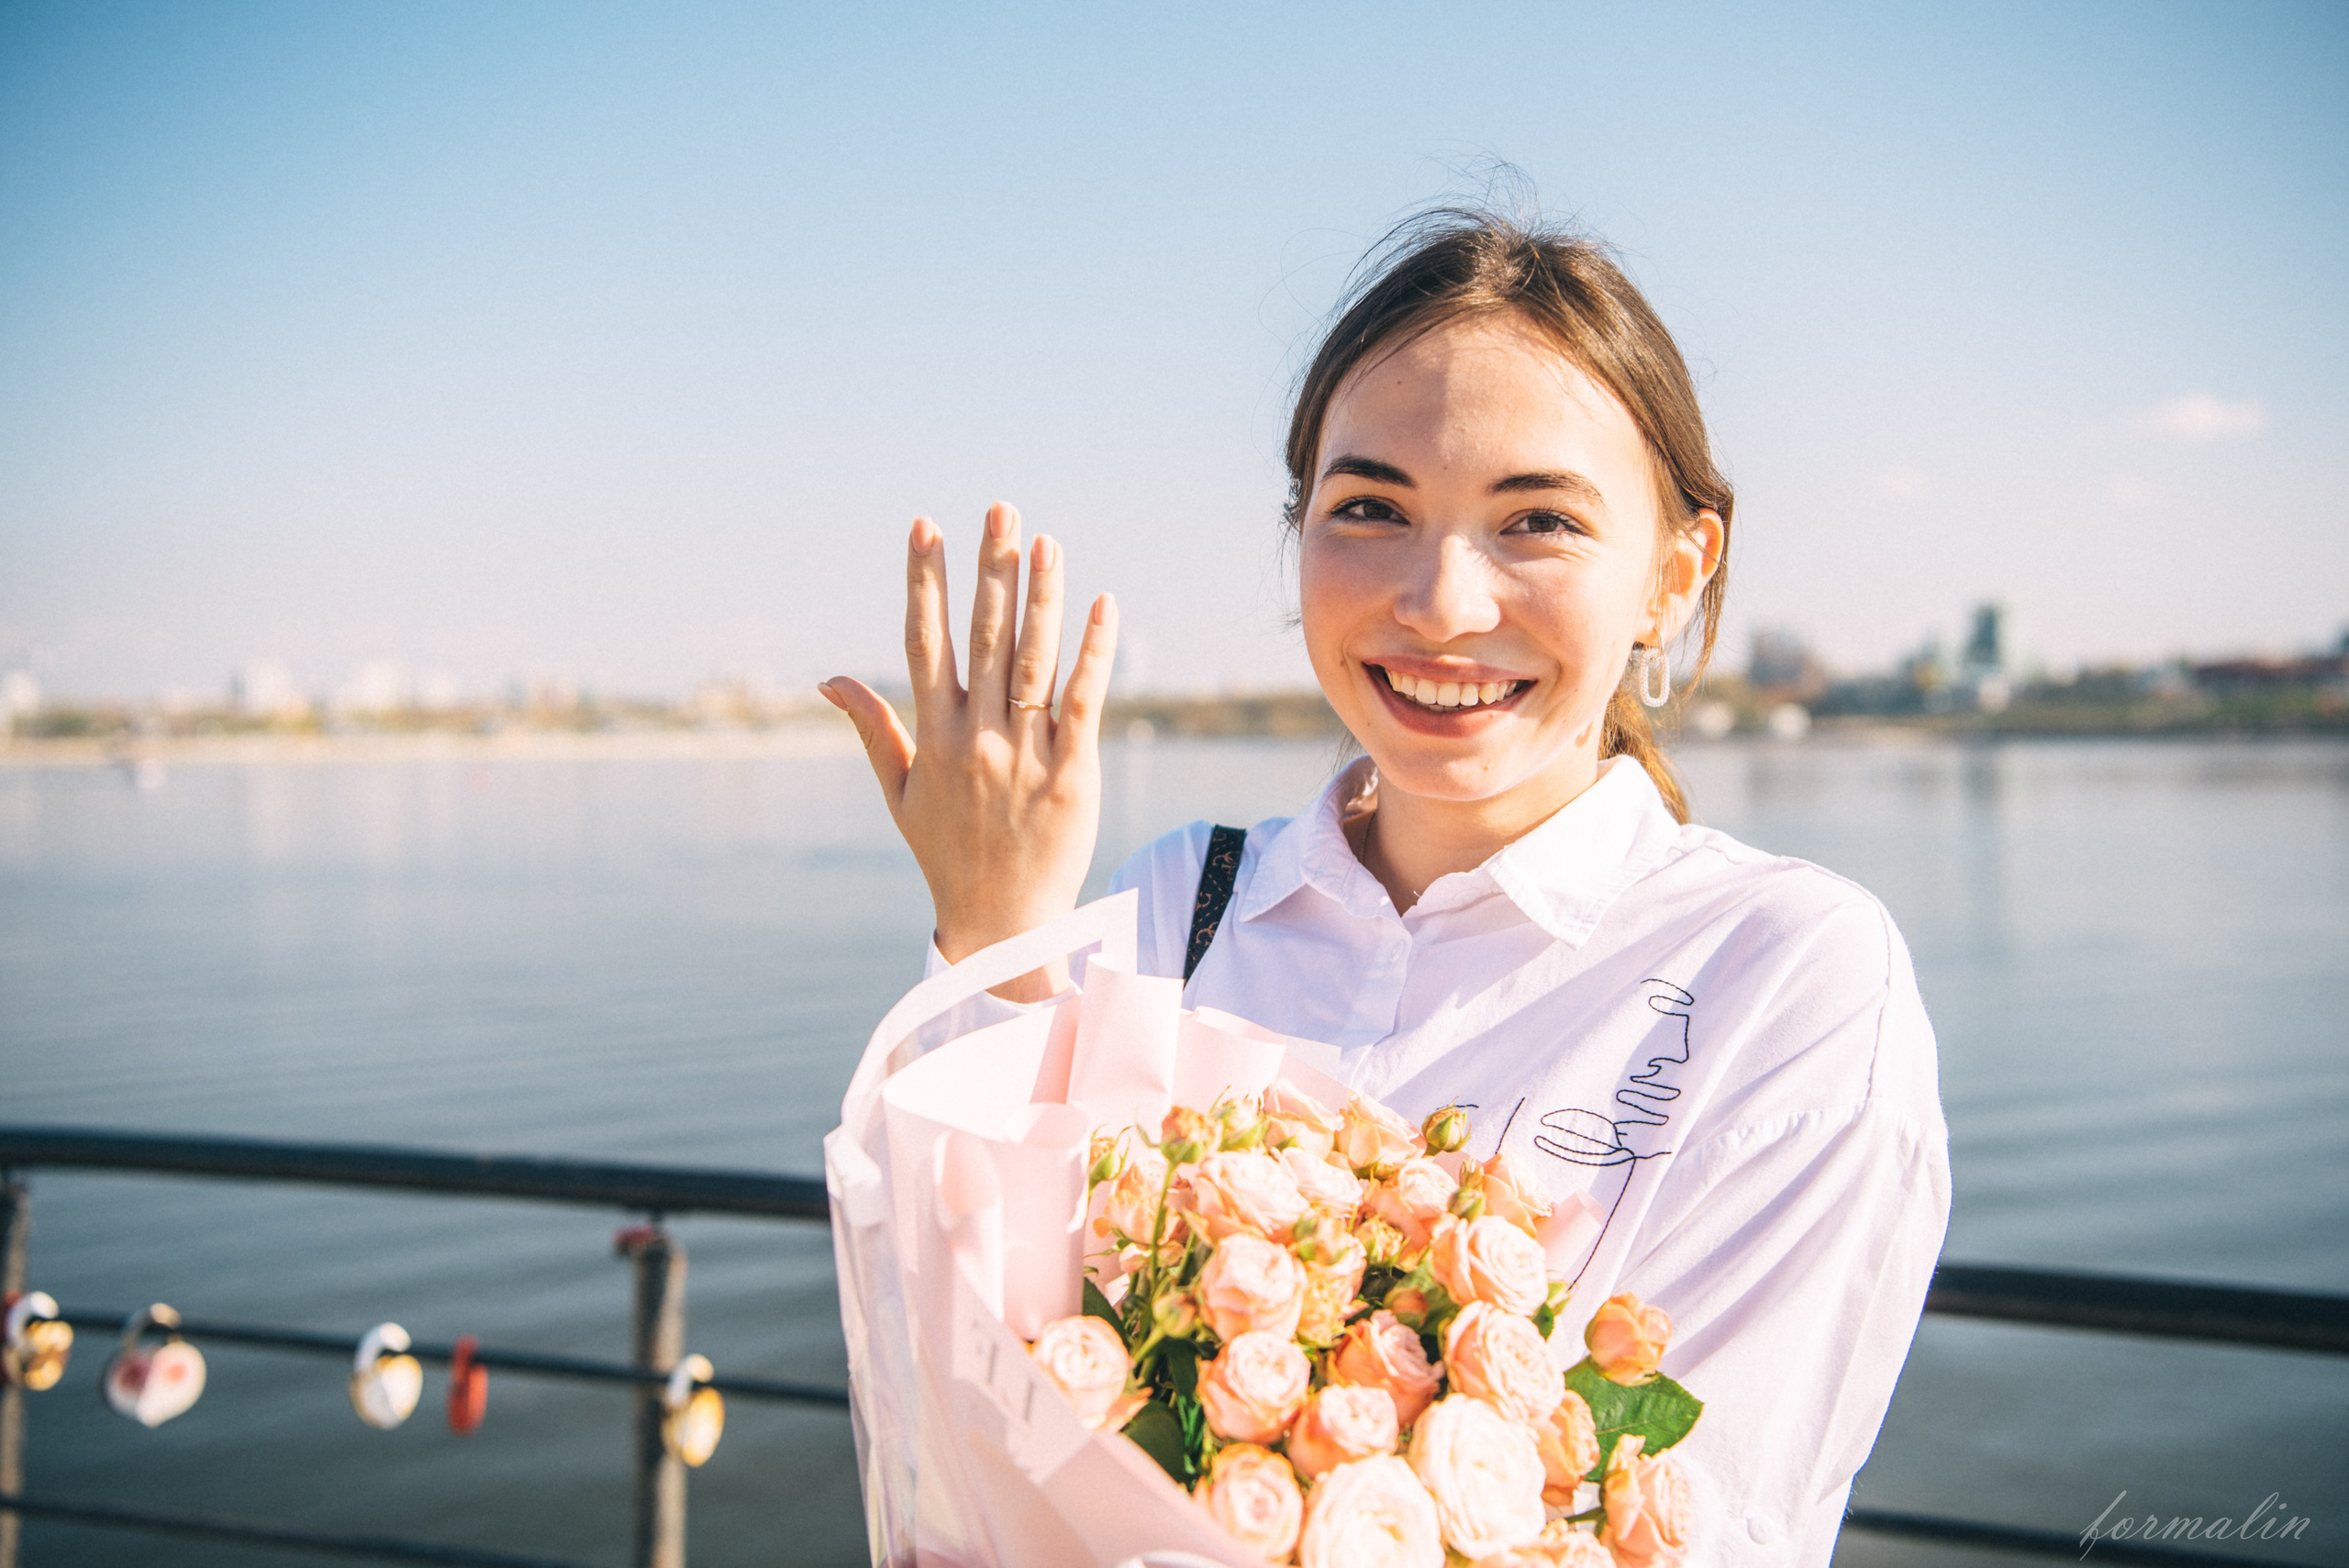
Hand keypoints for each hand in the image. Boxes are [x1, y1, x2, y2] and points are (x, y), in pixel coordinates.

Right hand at [820, 502, 1117, 999]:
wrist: (1002, 923)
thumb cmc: (947, 856)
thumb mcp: (899, 794)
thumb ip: (873, 728)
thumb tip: (829, 679)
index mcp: (933, 737)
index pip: (926, 642)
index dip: (925, 582)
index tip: (924, 527)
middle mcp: (976, 738)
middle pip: (984, 637)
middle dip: (990, 569)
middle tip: (999, 508)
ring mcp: (1026, 754)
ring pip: (1033, 660)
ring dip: (1040, 597)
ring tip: (1045, 541)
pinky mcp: (1072, 773)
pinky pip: (1084, 702)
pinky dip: (1094, 653)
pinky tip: (1103, 606)